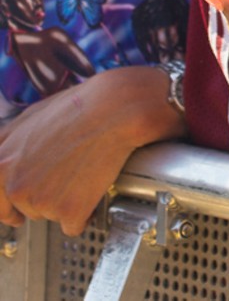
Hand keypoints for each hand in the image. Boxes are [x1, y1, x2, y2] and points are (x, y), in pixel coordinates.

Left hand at [0, 65, 183, 234]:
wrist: (113, 110)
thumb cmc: (78, 108)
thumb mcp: (28, 118)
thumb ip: (8, 145)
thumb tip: (4, 160)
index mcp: (0, 163)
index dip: (8, 209)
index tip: (16, 215)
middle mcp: (15, 186)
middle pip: (26, 210)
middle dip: (45, 201)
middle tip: (65, 183)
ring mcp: (40, 201)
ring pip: (51, 216)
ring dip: (67, 204)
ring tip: (84, 175)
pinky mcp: (68, 211)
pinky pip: (74, 225)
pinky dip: (85, 214)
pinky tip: (93, 192)